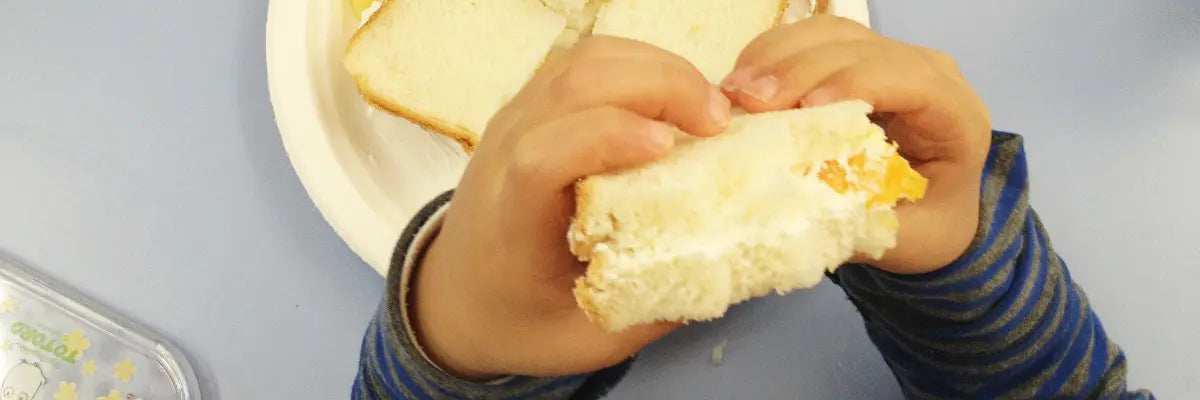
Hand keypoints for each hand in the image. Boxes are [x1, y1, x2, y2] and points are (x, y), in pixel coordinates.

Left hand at [412, 36, 731, 378]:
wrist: (457, 299)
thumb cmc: (520, 321)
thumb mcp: (588, 340)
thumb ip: (655, 305)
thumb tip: (733, 264)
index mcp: (511, 222)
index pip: (541, 159)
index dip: (605, 137)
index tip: (667, 146)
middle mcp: (503, 156)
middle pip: (572, 86)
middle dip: (657, 86)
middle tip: (719, 121)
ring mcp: (515, 121)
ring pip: (584, 62)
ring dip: (656, 68)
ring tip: (708, 106)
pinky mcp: (532, 106)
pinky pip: (587, 63)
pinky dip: (640, 66)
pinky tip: (677, 97)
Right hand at [721, 16, 991, 273]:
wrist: (936, 213)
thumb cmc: (927, 225)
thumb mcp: (906, 239)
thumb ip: (864, 224)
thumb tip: (800, 212)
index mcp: (954, 114)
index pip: (908, 78)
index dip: (854, 82)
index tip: (802, 109)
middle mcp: (927, 72)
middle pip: (859, 48)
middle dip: (798, 70)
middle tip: (745, 102)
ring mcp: (887, 58)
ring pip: (828, 34)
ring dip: (774, 56)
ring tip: (732, 92)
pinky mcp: (853, 58)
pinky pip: (808, 40)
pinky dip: (769, 57)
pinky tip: (738, 84)